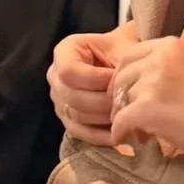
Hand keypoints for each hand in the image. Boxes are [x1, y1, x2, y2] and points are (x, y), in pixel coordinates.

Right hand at [49, 26, 139, 144]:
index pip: (69, 71)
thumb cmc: (125, 51)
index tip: (118, 79)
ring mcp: (59, 100)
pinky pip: (79, 132)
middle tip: (127, 103)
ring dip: (103, 119)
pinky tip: (118, 136)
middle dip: (102, 102)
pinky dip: (99, 136)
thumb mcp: (124, 47)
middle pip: (71, 97)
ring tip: (126, 116)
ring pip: (76, 116)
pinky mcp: (68, 119)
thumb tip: (123, 89)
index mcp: (65, 51)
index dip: (95, 79)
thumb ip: (121, 64)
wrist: (125, 63)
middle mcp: (56, 76)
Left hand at [108, 35, 183, 164]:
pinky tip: (124, 140)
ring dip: (124, 117)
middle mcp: (159, 58)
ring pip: (120, 100)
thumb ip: (163, 69)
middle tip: (127, 116)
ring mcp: (152, 82)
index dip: (122, 77)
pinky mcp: (147, 108)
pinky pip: (121, 121)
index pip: (128, 56)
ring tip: (138, 132)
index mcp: (170, 46)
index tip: (123, 93)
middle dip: (119, 98)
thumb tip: (131, 87)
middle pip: (121, 77)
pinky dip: (119, 133)